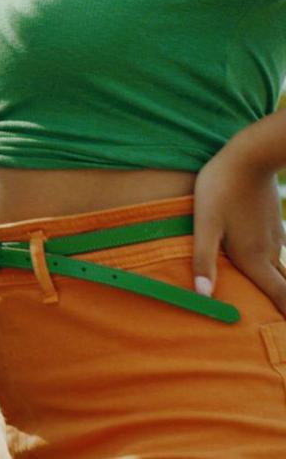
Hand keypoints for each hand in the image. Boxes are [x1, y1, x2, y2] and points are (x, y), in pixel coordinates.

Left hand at [193, 141, 285, 314]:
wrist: (249, 157)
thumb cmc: (221, 189)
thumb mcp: (204, 224)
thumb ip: (203, 260)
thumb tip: (203, 296)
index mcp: (253, 258)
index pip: (279, 296)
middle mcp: (269, 251)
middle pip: (284, 286)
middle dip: (285, 305)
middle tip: (281, 322)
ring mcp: (276, 236)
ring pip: (283, 268)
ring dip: (282, 285)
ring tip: (277, 298)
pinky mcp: (274, 222)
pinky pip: (279, 251)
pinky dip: (277, 265)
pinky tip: (267, 262)